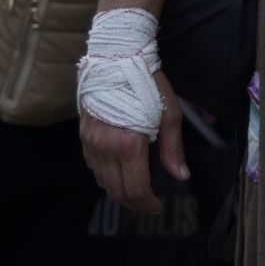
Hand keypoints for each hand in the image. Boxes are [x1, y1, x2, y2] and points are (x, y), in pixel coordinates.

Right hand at [80, 69, 186, 214]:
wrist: (115, 59)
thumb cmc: (147, 84)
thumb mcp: (169, 114)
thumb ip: (173, 149)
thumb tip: (181, 177)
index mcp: (129, 144)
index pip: (136, 189)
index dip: (148, 204)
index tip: (159, 207)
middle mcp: (106, 148)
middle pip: (117, 191)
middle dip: (135, 203)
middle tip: (150, 203)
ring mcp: (91, 144)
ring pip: (102, 182)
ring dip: (119, 192)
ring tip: (138, 190)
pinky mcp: (83, 137)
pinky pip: (93, 168)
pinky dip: (106, 177)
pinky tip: (120, 173)